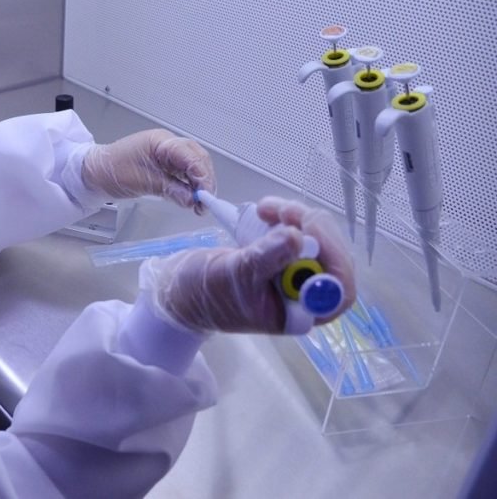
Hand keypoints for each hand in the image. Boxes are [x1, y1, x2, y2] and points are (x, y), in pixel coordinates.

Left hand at [81, 129, 214, 212]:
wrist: (95, 171)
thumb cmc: (112, 171)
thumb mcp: (141, 182)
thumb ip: (169, 189)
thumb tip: (192, 200)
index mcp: (161, 142)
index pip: (190, 155)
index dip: (202, 175)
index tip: (206, 195)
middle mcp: (168, 145)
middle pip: (198, 158)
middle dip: (205, 180)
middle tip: (206, 202)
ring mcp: (168, 154)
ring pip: (194, 166)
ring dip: (200, 185)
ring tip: (200, 205)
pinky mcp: (166, 165)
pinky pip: (185, 174)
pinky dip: (191, 187)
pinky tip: (192, 200)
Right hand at [141, 197, 354, 333]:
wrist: (182, 289)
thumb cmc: (206, 293)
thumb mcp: (234, 275)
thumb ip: (266, 258)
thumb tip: (298, 237)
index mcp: (299, 312)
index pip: (337, 289)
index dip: (332, 257)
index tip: (308, 231)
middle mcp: (304, 294)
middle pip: (331, 258)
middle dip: (312, 229)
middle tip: (285, 211)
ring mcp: (294, 273)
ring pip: (317, 239)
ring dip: (298, 217)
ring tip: (268, 208)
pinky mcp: (283, 255)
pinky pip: (299, 232)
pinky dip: (287, 216)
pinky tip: (267, 211)